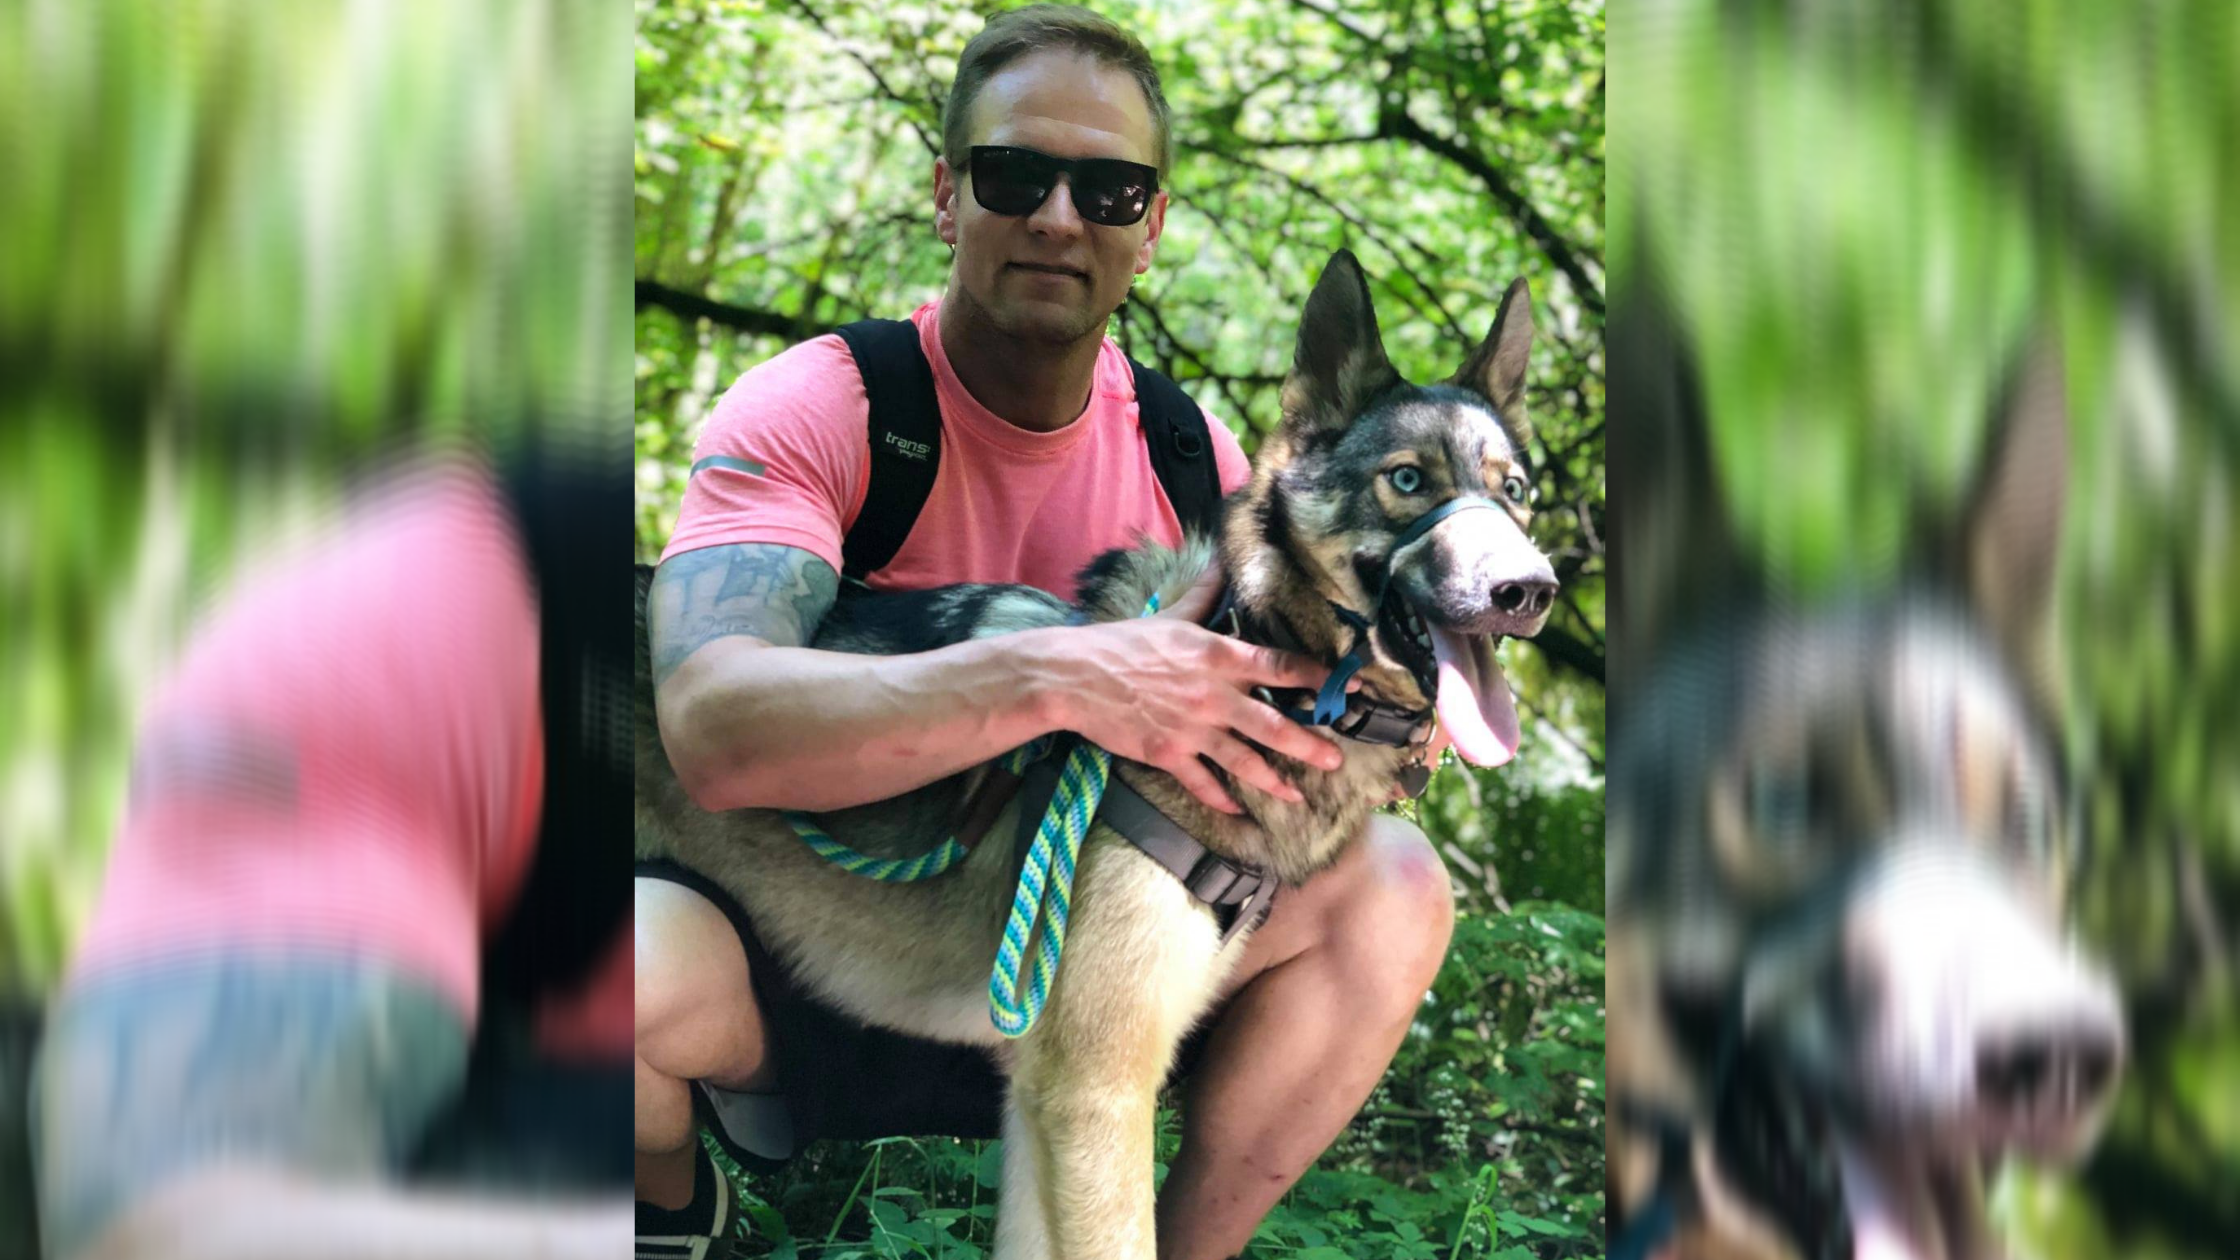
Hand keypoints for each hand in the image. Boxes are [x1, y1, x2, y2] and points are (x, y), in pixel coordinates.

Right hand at [1046, 561, 1346, 813]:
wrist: (1073, 676)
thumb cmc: (1122, 642)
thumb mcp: (1171, 613)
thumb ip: (1205, 592)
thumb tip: (1223, 557)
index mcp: (1216, 655)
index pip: (1278, 666)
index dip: (1316, 678)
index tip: (1348, 688)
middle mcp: (1211, 694)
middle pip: (1272, 724)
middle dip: (1308, 743)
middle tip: (1335, 759)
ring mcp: (1191, 728)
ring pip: (1243, 760)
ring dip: (1274, 780)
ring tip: (1298, 796)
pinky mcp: (1167, 754)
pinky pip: (1202, 782)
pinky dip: (1221, 798)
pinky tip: (1239, 809)